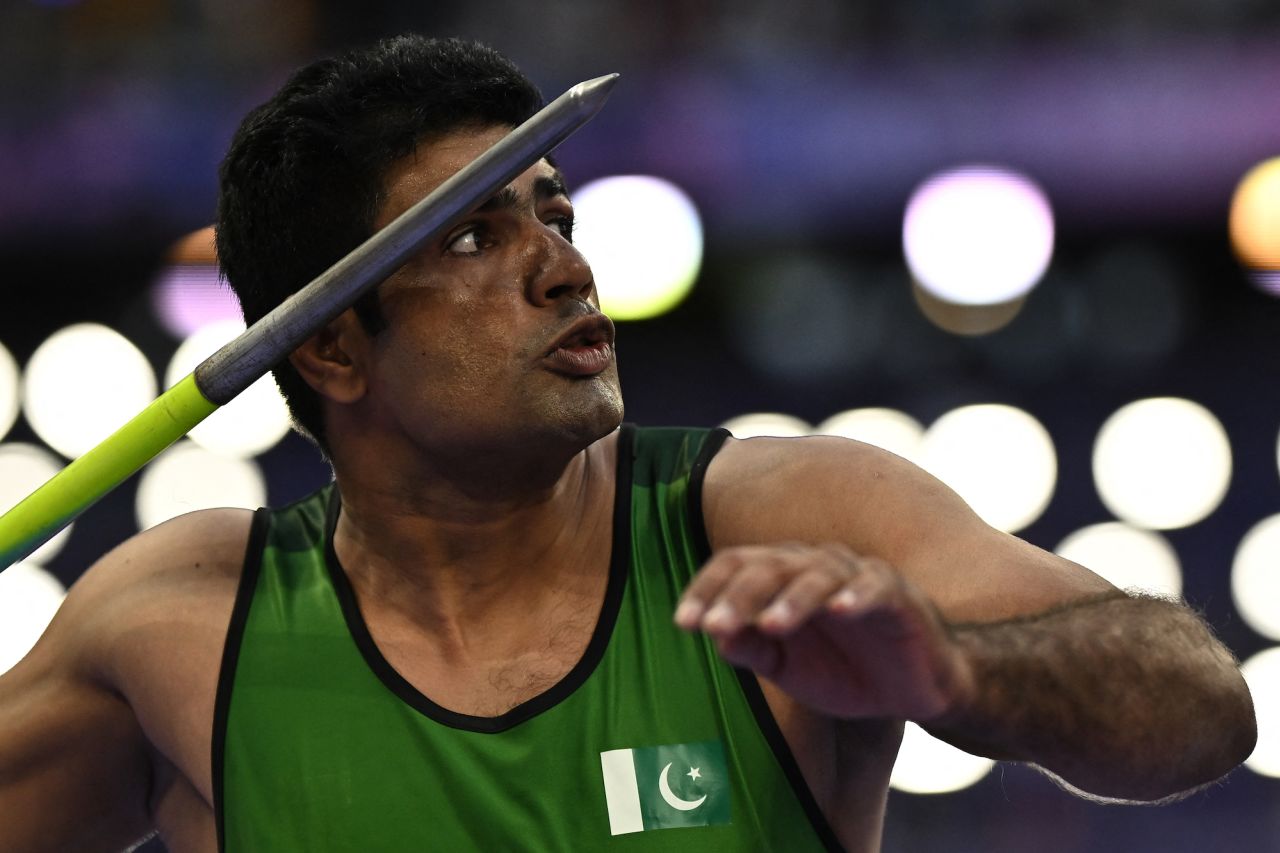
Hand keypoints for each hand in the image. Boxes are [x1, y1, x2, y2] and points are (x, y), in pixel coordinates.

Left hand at [674, 543, 974, 721]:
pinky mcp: (896, 594)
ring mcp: (856, 576)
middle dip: (739, 596)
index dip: (707, 589)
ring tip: (770, 625)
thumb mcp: (787, 668)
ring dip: (792, 598)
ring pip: (817, 573)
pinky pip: (874, 585)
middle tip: (715, 626)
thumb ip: (751, 649)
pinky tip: (839, 611)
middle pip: (770, 565)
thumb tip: (714, 635)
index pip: (736, 565)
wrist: (913, 689)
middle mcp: (814, 566)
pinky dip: (856, 595)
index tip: (683, 623)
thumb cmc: (844, 670)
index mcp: (782, 577)